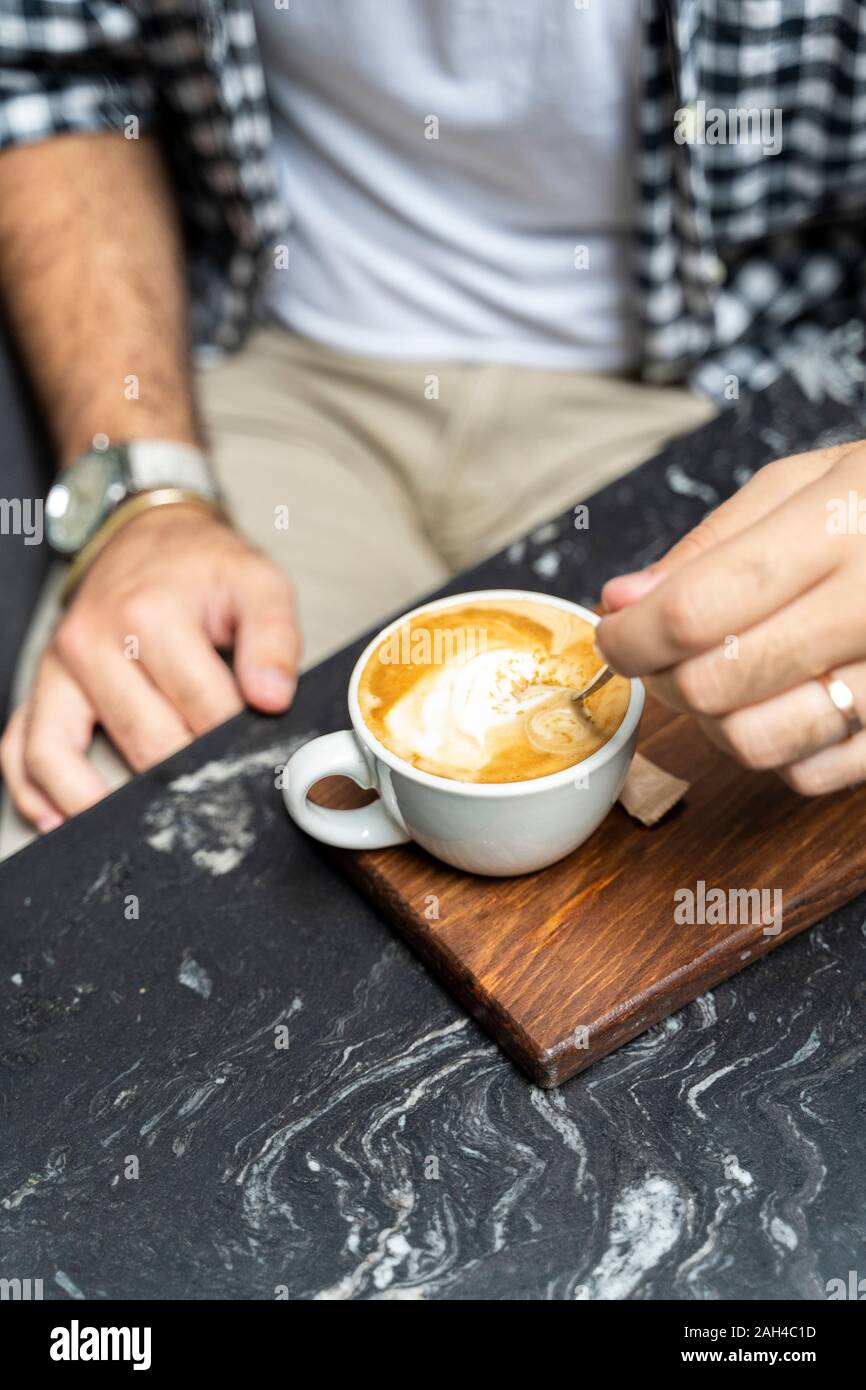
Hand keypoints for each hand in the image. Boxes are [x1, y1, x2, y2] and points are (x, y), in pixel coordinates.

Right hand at [1, 504, 299, 830]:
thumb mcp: (257, 581)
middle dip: (185, 778)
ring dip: (98, 802)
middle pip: (143, 742)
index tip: (258, 761)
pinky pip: (21, 746)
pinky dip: (35, 790)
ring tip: (141, 829)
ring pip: (61, 755)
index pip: (203, 710)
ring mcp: (61, 667)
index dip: (237, 743)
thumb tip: (272, 698)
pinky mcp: (44, 683)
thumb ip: (275, 639)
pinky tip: (62, 818)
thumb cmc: (202, 565)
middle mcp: (95, 642)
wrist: (148, 534)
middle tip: (217, 800)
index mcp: (151, 616)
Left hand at [596, 442, 865, 794]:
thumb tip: (622, 599)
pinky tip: (785, 702)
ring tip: (725, 677)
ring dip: (714, 719)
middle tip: (663, 653)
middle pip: (716, 683)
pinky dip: (777, 750)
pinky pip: (810, 774)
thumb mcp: (805, 484)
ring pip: (756, 741)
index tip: (613, 632)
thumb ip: (708, 545)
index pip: (695, 610)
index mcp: (843, 526)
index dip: (629, 635)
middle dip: (666, 675)